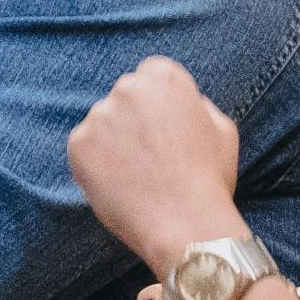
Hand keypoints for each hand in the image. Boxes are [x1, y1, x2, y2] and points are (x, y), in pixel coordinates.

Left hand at [68, 55, 245, 275]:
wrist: (185, 224)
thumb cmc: (209, 179)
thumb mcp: (222, 130)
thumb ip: (196, 104)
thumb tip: (177, 100)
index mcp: (163, 78)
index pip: (152, 74)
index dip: (160, 101)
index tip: (166, 125)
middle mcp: (126, 89)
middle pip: (125, 96)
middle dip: (135, 118)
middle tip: (154, 154)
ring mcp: (98, 116)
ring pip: (103, 123)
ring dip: (115, 141)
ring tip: (141, 174)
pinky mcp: (77, 143)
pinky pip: (86, 148)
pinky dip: (98, 163)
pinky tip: (122, 183)